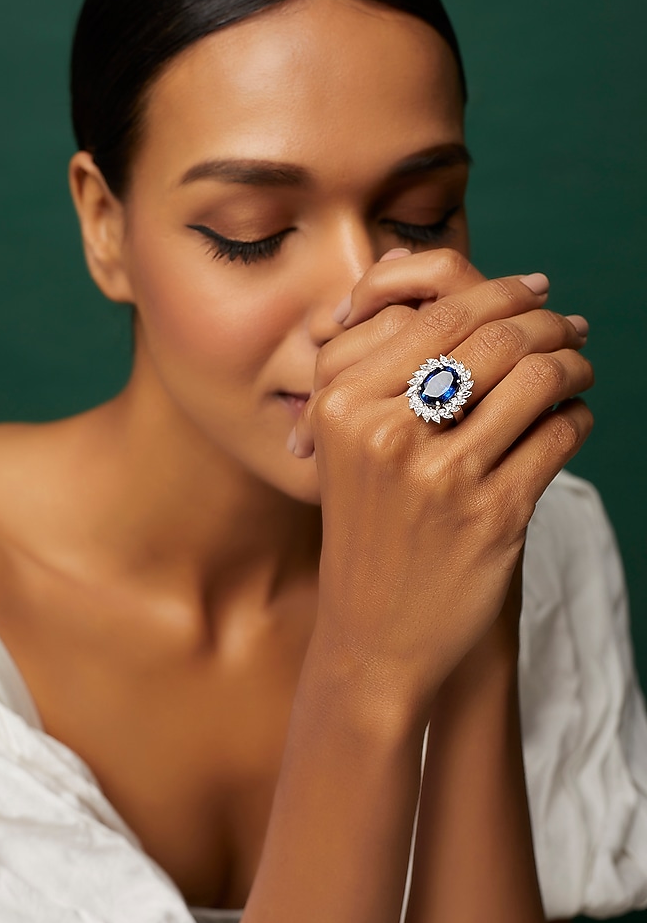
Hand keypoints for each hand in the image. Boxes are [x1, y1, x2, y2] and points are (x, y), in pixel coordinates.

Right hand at [293, 249, 592, 706]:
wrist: (373, 633)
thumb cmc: (367, 527)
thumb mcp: (347, 446)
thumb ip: (384, 371)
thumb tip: (463, 297)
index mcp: (342, 405)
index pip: (439, 316)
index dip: (500, 292)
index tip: (534, 290)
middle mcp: (385, 434)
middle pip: (493, 340)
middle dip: (547, 323)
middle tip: (570, 326)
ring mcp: (441, 477)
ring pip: (535, 380)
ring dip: (573, 365)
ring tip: (579, 369)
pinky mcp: (492, 516)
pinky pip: (557, 437)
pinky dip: (577, 419)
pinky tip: (572, 419)